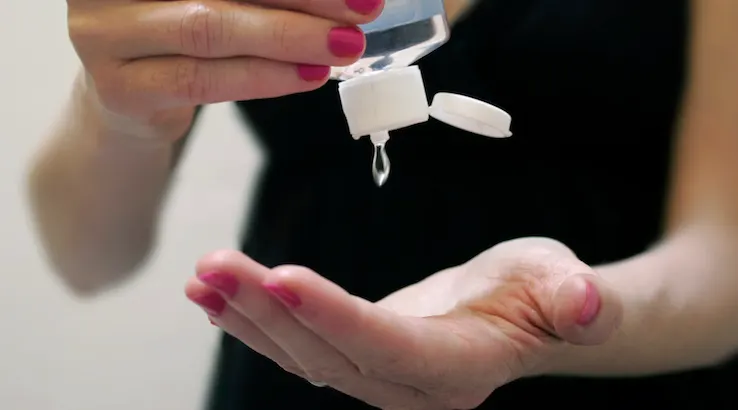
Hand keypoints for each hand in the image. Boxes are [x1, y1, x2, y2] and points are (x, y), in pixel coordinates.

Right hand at [67, 0, 380, 136]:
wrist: (133, 97)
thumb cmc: (182, 30)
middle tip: (362, 10)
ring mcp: (104, 34)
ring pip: (211, 30)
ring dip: (288, 38)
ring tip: (344, 46)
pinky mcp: (120, 88)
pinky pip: (203, 80)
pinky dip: (264, 77)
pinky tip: (308, 74)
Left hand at [185, 238, 622, 408]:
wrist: (521, 311)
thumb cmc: (545, 292)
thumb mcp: (567, 285)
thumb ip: (580, 303)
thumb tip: (588, 302)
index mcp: (459, 368)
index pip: (387, 347)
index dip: (335, 318)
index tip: (282, 278)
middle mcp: (410, 385)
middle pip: (331, 354)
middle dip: (269, 310)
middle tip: (216, 265)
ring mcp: (379, 378)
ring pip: (303, 354)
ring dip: (248, 316)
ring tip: (203, 276)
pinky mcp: (358, 358)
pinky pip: (300, 345)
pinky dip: (255, 321)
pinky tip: (217, 298)